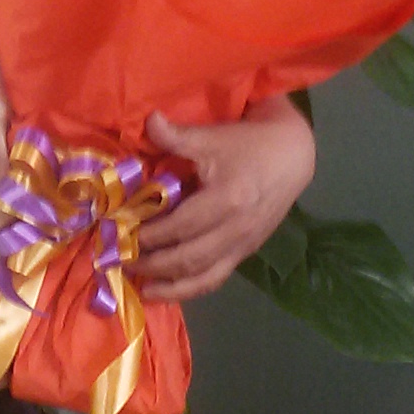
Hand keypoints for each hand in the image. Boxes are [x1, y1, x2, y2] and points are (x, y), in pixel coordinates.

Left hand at [131, 98, 314, 301]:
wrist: (292, 157)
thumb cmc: (249, 145)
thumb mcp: (213, 137)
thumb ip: (177, 136)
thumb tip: (148, 121)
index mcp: (227, 199)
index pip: (180, 227)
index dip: (149, 235)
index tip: (121, 233)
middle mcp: (236, 229)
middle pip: (188, 258)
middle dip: (152, 264)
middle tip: (121, 260)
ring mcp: (243, 245)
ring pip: (203, 277)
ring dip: (170, 287)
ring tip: (142, 289)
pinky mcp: (246, 253)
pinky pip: (216, 278)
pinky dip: (191, 289)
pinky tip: (169, 291)